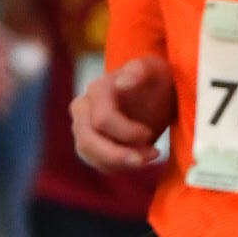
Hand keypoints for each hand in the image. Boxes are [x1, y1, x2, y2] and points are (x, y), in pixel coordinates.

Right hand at [72, 55, 175, 170]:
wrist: (153, 93)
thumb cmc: (155, 80)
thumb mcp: (155, 70)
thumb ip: (140, 70)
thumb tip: (121, 83)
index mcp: (97, 89)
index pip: (102, 120)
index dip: (127, 132)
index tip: (149, 134)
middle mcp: (82, 108)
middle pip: (88, 142)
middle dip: (119, 155)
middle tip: (152, 156)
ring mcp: (82, 127)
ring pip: (91, 156)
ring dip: (123, 162)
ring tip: (151, 154)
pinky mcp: (89, 144)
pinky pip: (99, 164)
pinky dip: (121, 166)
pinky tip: (141, 157)